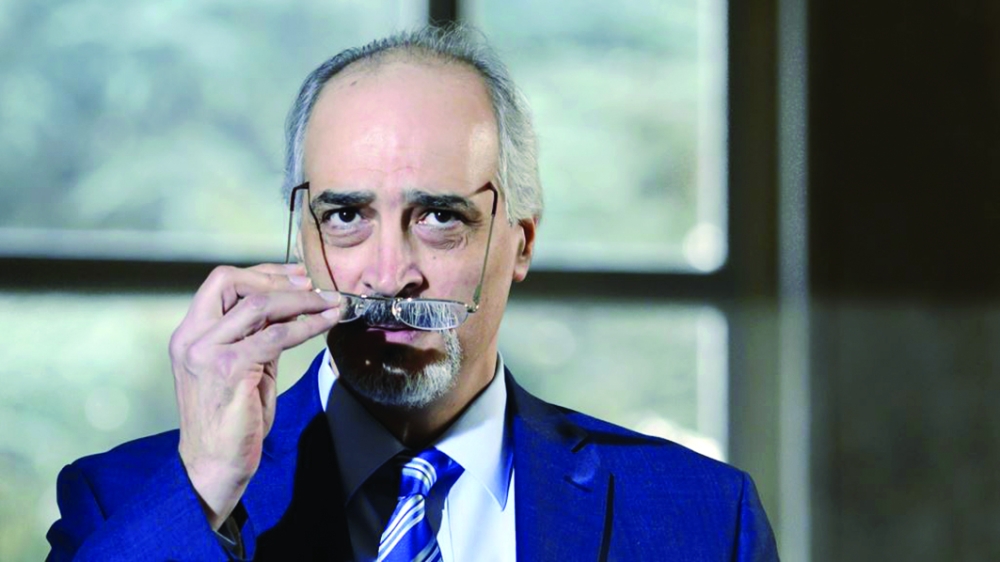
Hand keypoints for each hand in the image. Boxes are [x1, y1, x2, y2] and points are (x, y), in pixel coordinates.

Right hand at [169, 263, 339, 529]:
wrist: (215, 463)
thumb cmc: (231, 418)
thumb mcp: (242, 366)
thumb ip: (256, 335)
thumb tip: (290, 308)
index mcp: (190, 333)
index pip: (220, 283)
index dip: (261, 273)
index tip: (295, 275)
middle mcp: (192, 337)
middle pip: (230, 281)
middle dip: (276, 278)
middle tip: (312, 285)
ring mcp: (207, 352)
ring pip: (258, 305)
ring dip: (301, 300)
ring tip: (329, 302)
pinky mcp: (230, 368)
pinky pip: (275, 336)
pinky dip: (306, 325)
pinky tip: (326, 323)